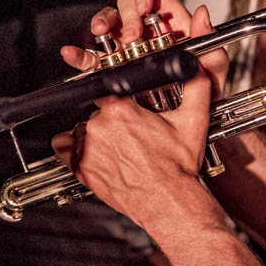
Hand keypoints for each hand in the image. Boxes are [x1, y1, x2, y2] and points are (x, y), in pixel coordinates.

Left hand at [51, 0, 228, 232]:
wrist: (169, 202)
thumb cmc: (178, 167)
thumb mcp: (193, 120)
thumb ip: (197, 85)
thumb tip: (199, 63)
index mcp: (122, 109)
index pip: (107, 86)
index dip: (117, 96)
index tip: (122, 104)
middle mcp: (100, 127)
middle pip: (97, 110)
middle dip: (112, 119)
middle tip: (130, 134)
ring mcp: (88, 149)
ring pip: (83, 129)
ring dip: (96, 136)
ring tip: (119, 148)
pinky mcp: (81, 169)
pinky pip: (66, 151)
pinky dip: (76, 151)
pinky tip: (98, 155)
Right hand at [59, 0, 227, 94]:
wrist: (184, 124)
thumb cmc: (201, 95)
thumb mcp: (212, 71)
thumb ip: (211, 44)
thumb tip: (202, 15)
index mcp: (171, 24)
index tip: (144, 7)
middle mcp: (146, 30)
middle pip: (127, 4)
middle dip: (127, 17)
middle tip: (132, 37)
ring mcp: (126, 47)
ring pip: (108, 23)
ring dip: (102, 23)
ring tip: (102, 34)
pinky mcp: (111, 67)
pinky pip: (92, 57)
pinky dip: (80, 54)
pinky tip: (73, 54)